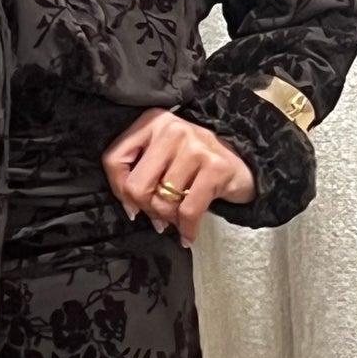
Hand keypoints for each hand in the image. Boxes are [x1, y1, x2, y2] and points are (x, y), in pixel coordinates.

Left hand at [101, 107, 255, 246]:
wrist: (242, 161)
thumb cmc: (194, 164)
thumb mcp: (162, 157)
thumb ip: (139, 174)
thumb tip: (131, 208)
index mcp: (152, 122)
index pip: (115, 160)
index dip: (119, 191)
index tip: (132, 205)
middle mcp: (172, 129)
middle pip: (136, 186)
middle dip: (147, 209)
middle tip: (159, 214)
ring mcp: (195, 146)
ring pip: (162, 201)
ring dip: (169, 219)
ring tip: (177, 217)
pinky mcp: (215, 167)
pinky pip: (187, 211)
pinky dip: (186, 229)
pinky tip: (187, 235)